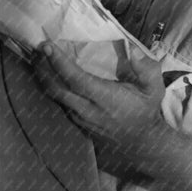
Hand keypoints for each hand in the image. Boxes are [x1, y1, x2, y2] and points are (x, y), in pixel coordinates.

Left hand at [34, 42, 164, 150]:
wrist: (142, 144)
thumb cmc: (146, 111)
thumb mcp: (154, 89)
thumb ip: (147, 69)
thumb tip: (135, 51)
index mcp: (105, 98)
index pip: (75, 79)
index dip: (59, 62)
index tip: (47, 46)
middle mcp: (88, 109)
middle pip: (57, 88)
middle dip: (43, 67)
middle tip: (37, 47)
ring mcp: (80, 118)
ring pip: (55, 96)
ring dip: (43, 76)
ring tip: (37, 57)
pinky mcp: (77, 122)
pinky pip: (59, 102)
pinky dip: (50, 86)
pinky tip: (46, 73)